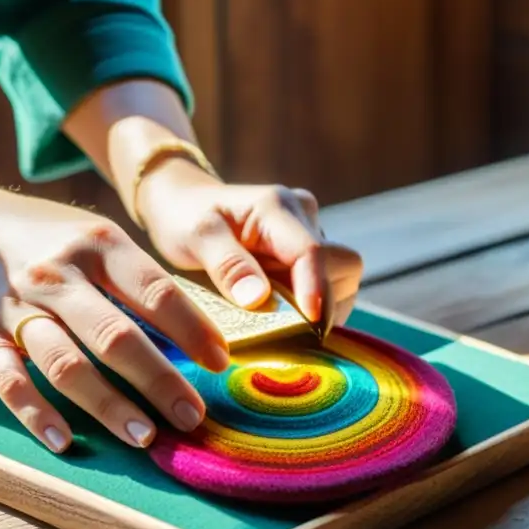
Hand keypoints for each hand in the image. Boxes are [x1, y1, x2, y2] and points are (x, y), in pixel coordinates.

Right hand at [0, 179, 230, 453]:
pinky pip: (8, 381)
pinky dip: (36, 414)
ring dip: (107, 405)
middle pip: (115, 335)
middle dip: (159, 380)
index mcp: (98, 245)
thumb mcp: (100, 240)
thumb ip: (143, 281)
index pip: (155, 291)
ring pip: (65, 364)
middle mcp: (59, 276)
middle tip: (193, 417)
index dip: (192, 329)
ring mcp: (17, 307)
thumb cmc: (52, 241)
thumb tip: (205, 333)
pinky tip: (66, 443)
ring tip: (145, 437)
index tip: (221, 364)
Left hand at [136, 159, 362, 326]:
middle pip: (342, 266)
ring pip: (343, 279)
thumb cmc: (186, 217)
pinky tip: (282, 312)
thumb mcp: (196, 237)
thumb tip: (258, 299)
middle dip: (322, 300)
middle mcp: (303, 216)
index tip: (311, 325)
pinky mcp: (309, 253)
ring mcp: (311, 234)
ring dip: (320, 306)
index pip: (312, 251)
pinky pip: (329, 286)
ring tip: (280, 316)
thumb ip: (227, 265)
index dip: (316, 290)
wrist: (186, 203)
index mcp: (276, 207)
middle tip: (286, 325)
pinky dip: (312, 307)